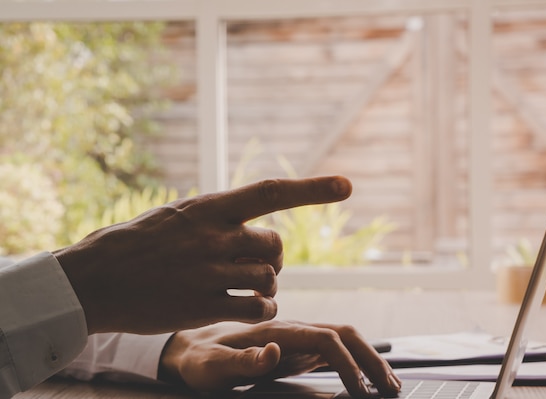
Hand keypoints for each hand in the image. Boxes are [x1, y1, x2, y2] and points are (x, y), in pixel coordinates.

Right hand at [53, 177, 351, 333]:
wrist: (94, 279)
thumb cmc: (135, 245)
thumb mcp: (176, 216)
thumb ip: (215, 218)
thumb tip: (251, 224)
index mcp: (208, 207)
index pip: (271, 192)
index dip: (312, 189)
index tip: (347, 186)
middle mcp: (213, 236)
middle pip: (275, 246)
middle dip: (276, 259)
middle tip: (265, 268)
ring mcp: (209, 272)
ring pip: (269, 279)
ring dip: (269, 288)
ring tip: (252, 292)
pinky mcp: (203, 304)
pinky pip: (256, 308)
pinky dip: (261, 310)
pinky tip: (249, 309)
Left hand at [158, 320, 401, 398]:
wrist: (193, 348)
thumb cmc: (201, 360)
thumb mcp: (212, 367)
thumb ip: (243, 361)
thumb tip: (275, 353)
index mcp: (277, 332)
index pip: (324, 340)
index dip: (346, 363)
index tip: (360, 391)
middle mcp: (293, 331)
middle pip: (344, 334)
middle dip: (371, 359)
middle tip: (391, 389)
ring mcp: (298, 340)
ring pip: (345, 341)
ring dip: (370, 360)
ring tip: (391, 386)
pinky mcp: (299, 351)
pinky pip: (336, 353)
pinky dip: (357, 365)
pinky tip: (368, 381)